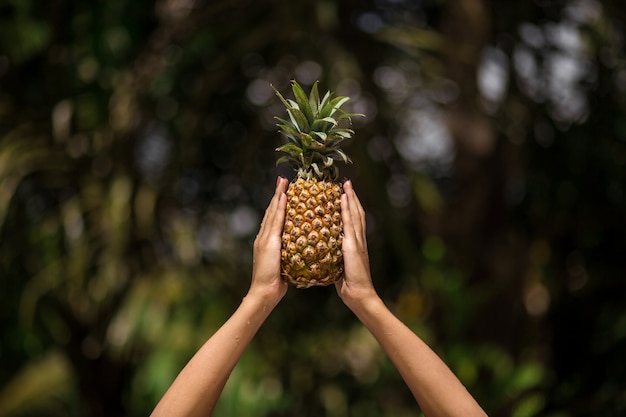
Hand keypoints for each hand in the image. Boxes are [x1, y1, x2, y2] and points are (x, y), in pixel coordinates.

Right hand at [249, 176, 288, 305]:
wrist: (265, 292)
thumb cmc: (276, 283)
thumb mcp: (283, 264)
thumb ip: (287, 254)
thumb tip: (298, 249)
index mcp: (267, 241)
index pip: (274, 219)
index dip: (279, 204)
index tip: (285, 191)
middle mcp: (264, 236)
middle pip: (272, 211)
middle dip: (277, 195)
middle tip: (283, 179)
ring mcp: (264, 238)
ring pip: (272, 213)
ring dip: (278, 196)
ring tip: (284, 182)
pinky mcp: (268, 241)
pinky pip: (275, 221)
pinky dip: (279, 207)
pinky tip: (283, 197)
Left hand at [335, 180, 376, 310]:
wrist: (359, 295)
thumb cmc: (349, 285)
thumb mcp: (340, 267)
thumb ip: (335, 258)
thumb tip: (324, 254)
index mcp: (355, 244)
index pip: (353, 221)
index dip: (350, 207)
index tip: (344, 194)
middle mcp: (358, 239)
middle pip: (356, 213)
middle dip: (351, 197)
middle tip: (345, 182)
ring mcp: (357, 241)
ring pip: (354, 214)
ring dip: (350, 197)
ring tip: (345, 184)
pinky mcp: (353, 245)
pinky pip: (349, 223)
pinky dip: (347, 209)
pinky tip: (343, 198)